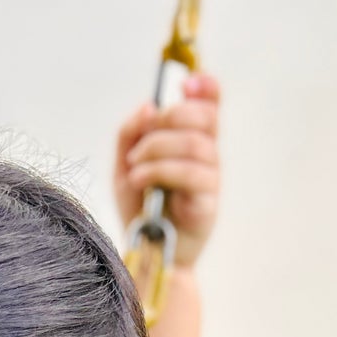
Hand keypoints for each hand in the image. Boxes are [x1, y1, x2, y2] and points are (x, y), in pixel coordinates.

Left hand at [113, 75, 220, 267]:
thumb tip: (148, 106)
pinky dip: (159, 170)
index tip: (185, 84)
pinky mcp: (208, 202)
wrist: (145, 252)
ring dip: (156, 149)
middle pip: (203, 117)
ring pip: (194, 143)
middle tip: (140, 143)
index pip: (211, 105)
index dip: (206, 88)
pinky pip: (191, 174)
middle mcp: (207, 156)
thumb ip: (131, 133)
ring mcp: (211, 179)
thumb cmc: (140, 208)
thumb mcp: (124, 165)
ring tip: (134, 168)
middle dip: (167, 119)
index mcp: (192, 141)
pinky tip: (138, 181)